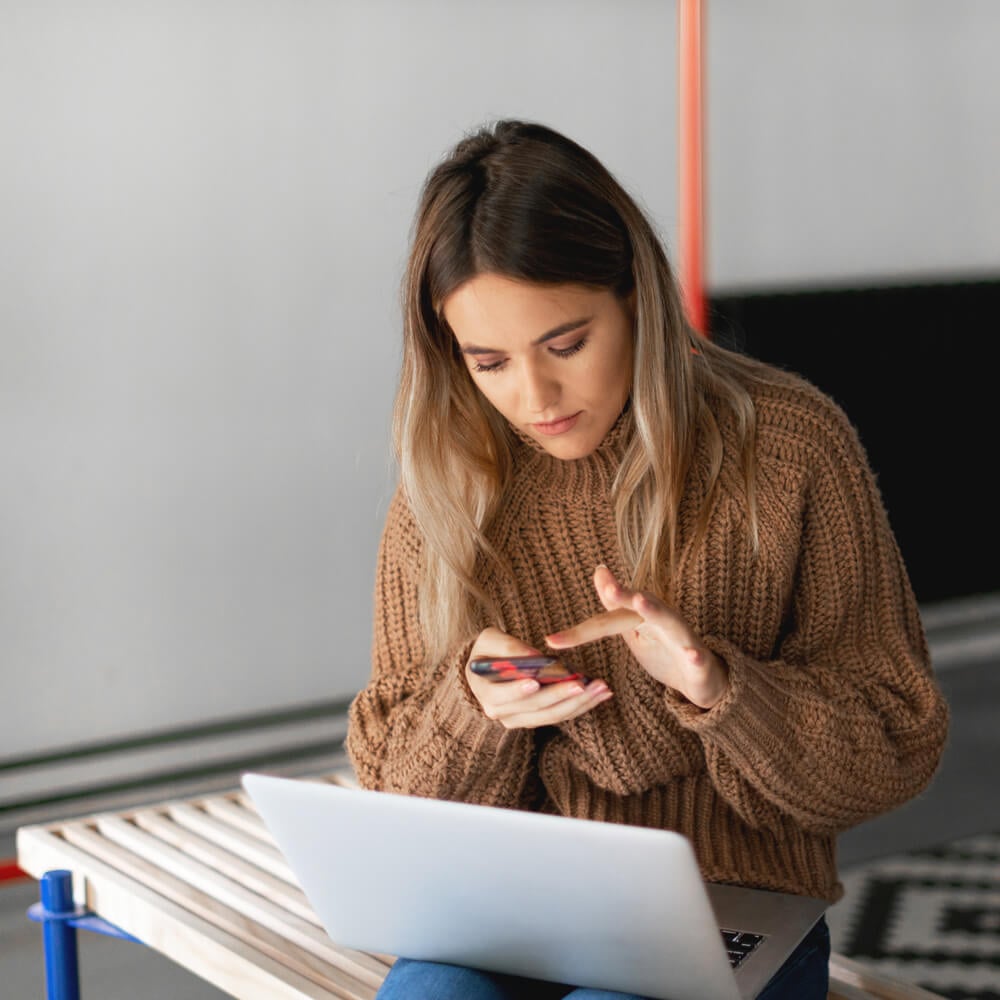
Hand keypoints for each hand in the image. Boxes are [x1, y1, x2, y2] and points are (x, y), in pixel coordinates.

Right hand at [466, 627, 612, 729]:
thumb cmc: (489, 650)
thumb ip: (508, 647)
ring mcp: (520, 719)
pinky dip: (581, 705)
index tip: (535, 682)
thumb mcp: (490, 640)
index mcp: (485, 692)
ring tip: (600, 687)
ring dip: (578, 703)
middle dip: (560, 695)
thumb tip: (534, 658)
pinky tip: (600, 693)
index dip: (518, 690)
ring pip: (552, 715)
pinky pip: (561, 715)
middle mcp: (501, 713)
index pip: (501, 696)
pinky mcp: (537, 719)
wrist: (489, 667)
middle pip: (534, 708)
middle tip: (582, 683)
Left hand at [545, 565, 728, 709]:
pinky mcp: (700, 660)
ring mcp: (682, 637)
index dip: (578, 632)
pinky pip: (698, 657)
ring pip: (670, 621)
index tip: (551, 640)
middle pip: (638, 607)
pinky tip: (692, 653)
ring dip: (656, 610)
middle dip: (622, 595)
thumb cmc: (663, 650)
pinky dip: (696, 655)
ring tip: (641, 601)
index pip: (604, 622)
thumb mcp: (633, 630)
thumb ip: (614, 604)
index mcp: (640, 616)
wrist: (702, 677)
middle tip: (607, 587)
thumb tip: (599, 570)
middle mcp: (661, 619)